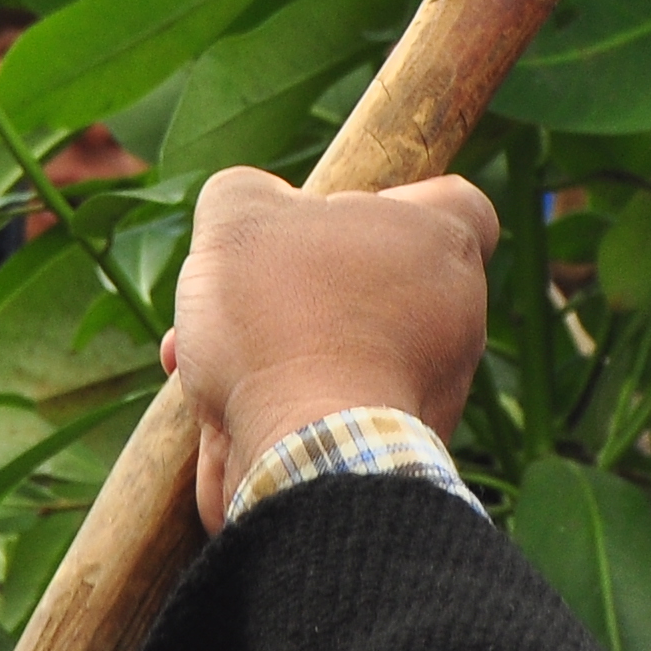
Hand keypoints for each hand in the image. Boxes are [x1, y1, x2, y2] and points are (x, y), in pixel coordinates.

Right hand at [162, 167, 498, 533]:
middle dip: (290, 288)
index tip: (330, 215)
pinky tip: (213, 416)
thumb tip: (251, 209)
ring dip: (267, 353)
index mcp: (440, 246)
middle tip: (233, 295)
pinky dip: (272, 411)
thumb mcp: (238, 214)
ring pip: (337, 352)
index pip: (453, 201)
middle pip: (371, 280)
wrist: (304, 456)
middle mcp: (453, 318)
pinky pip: (324, 416)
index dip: (392, 198)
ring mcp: (428, 391)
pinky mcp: (389, 453)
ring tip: (197, 360)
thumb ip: (245, 193)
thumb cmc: (284, 317)